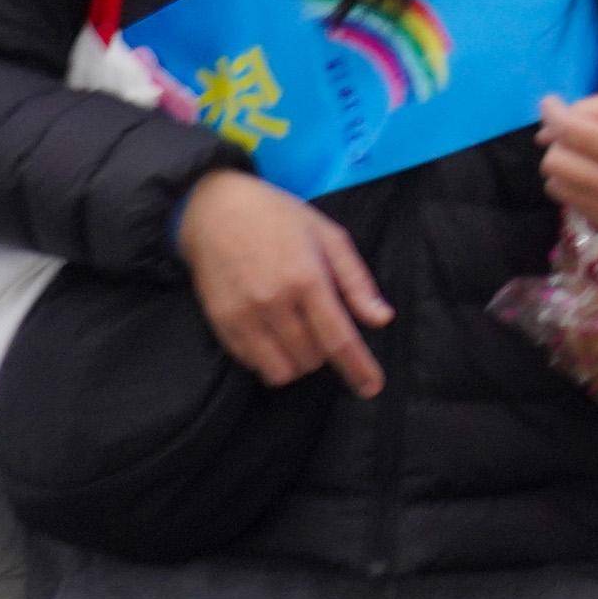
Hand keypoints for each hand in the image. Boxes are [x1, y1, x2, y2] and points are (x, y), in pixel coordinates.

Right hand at [178, 170, 391, 393]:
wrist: (216, 211)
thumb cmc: (280, 218)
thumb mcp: (329, 236)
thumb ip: (356, 282)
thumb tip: (382, 319)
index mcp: (307, 278)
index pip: (338, 338)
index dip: (358, 367)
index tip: (372, 387)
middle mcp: (275, 302)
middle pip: (312, 358)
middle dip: (325, 352)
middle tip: (321, 324)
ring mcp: (244, 316)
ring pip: (282, 370)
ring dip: (298, 361)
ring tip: (299, 331)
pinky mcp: (221, 325)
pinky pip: (252, 364)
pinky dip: (270, 358)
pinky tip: (273, 331)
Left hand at [534, 88, 597, 237]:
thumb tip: (552, 126)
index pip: (570, 131)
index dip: (552, 112)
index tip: (550, 102)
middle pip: (554, 162)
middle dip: (560, 141)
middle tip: (578, 130)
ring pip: (556, 186)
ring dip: (566, 165)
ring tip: (590, 154)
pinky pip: (574, 203)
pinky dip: (579, 185)